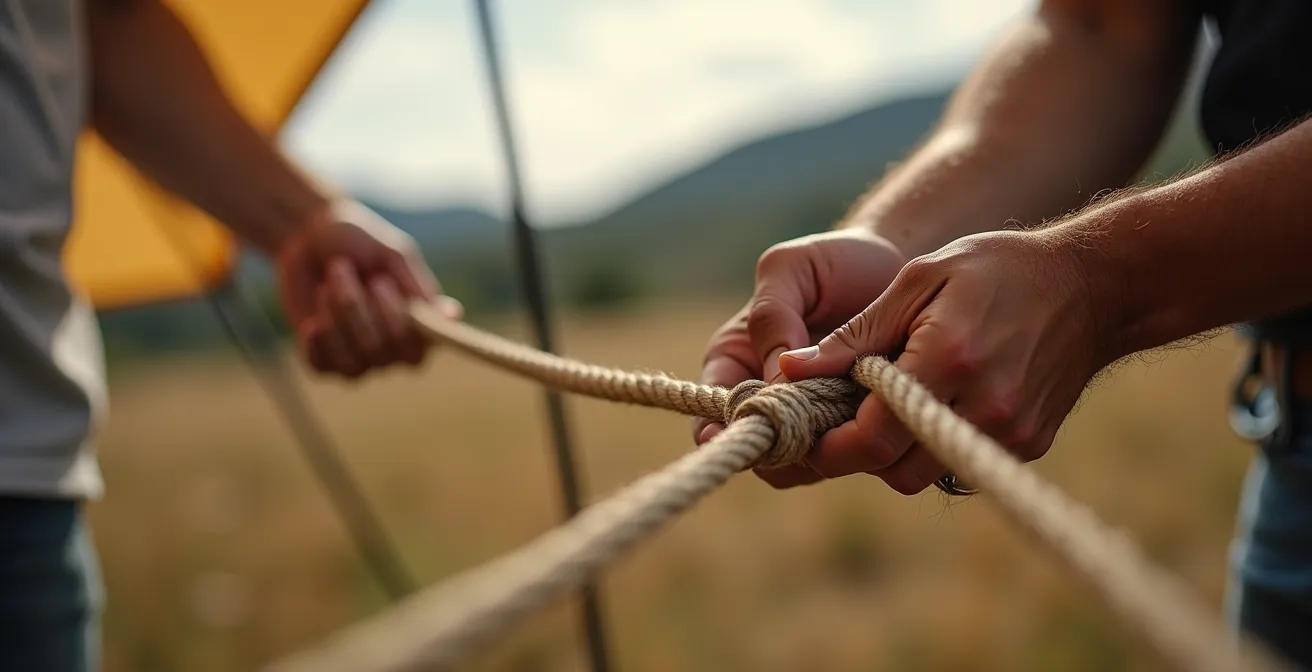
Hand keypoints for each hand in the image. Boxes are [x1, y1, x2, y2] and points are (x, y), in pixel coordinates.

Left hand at [275, 199, 460, 377]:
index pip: (420, 350)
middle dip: (358, 308)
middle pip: (384, 353)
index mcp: (419, 322)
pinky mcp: (325, 359)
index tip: (381, 283)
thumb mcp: (391, 253)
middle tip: (343, 267)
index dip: (401, 327)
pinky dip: (319, 345)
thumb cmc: (357, 241)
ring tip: (327, 282)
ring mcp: (360, 356)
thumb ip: (416, 286)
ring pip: (355, 362)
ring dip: (337, 317)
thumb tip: (452, 317)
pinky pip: (325, 368)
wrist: (307, 236)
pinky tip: (313, 322)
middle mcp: (393, 346)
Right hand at [694, 228, 906, 484]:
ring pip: (802, 463)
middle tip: (816, 430)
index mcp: (735, 361)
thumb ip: (773, 314)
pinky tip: (880, 419)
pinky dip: (858, 446)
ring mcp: (810, 419)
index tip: (744, 435)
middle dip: (783, 447)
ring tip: (854, 418)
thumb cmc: (833, 261)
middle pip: (760, 450)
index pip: (710, 415)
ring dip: (824, 450)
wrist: (896, 266)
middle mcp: (767, 399)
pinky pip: (847, 456)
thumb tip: (774, 380)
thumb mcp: (792, 267)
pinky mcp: (851, 428)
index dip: (721, 434)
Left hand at [777, 229, 1108, 493]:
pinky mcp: (1029, 444)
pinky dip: (934, 447)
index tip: (806, 434)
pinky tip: (935, 406)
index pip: (872, 437)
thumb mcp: (919, 280)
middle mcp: (983, 406)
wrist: (1093, 286)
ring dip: (895, 454)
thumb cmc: (995, 270)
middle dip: (858, 453)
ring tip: (886, 409)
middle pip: (894, 469)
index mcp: (947, 358)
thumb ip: (856, 334)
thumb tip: (789, 369)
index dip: (829, 446)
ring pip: (925, 475)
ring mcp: (1011, 432)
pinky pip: (959, 465)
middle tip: (840, 421)